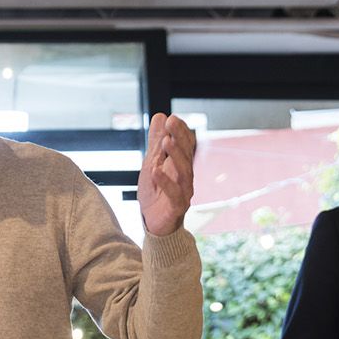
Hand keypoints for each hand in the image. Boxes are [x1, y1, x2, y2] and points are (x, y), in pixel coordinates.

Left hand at [138, 113, 196, 236]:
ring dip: (176, 155)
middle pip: (186, 155)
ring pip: (184, 172)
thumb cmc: (155, 193)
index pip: (185, 144)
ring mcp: (184, 192)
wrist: (154, 223)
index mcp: (180, 165)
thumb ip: (156, 142)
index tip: (172, 118)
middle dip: (180, 137)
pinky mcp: (177, 207)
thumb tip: (160, 115)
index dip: (180, 131)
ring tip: (166, 142)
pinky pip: (174, 194)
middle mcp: (185, 177)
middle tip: (172, 122)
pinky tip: (155, 170)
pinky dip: (165, 182)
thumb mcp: (151, 163)